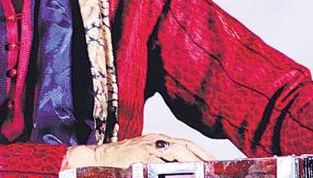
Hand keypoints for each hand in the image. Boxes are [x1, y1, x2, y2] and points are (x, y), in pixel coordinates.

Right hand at [62, 133, 214, 169]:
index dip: (202, 152)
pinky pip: (159, 163)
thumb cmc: (120, 161)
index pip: (185, 144)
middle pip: (184, 145)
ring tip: (203, 168)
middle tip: (214, 166)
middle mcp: (154, 141)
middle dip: (202, 156)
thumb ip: (162, 161)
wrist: (97, 159)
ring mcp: (147, 148)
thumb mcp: (144, 156)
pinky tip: (181, 171)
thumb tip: (183, 169)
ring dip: (191, 160)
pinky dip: (171, 167)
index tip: (215, 162)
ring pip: (175, 151)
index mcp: (157, 140)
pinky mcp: (140, 157)